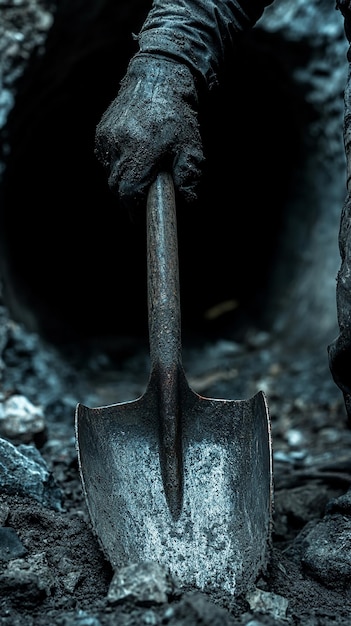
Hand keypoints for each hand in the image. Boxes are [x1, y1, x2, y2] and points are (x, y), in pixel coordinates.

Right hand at [95, 54, 204, 210]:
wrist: (158, 79)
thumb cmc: (178, 116)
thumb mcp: (191, 146)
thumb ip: (188, 175)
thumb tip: (188, 200)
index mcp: (143, 149)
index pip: (129, 191)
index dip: (133, 208)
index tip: (139, 217)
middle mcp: (121, 144)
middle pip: (117, 186)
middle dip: (129, 197)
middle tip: (141, 200)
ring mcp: (108, 137)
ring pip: (110, 174)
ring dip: (123, 180)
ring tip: (140, 172)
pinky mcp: (101, 132)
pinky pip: (105, 159)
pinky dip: (116, 165)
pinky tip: (132, 157)